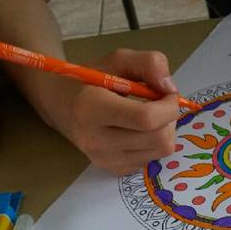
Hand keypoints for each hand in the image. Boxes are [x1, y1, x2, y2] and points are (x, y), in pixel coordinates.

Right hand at [37, 48, 179, 174]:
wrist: (60, 104)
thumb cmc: (92, 80)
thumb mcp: (119, 60)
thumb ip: (149, 63)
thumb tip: (170, 88)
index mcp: (92, 108)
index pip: (146, 118)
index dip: (168, 106)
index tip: (168, 94)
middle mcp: (96, 139)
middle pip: (158, 138)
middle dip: (170, 118)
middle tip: (161, 104)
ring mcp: (104, 159)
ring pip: (161, 151)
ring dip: (166, 131)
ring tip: (151, 116)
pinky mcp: (113, 169)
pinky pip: (152, 159)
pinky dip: (155, 143)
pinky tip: (140, 131)